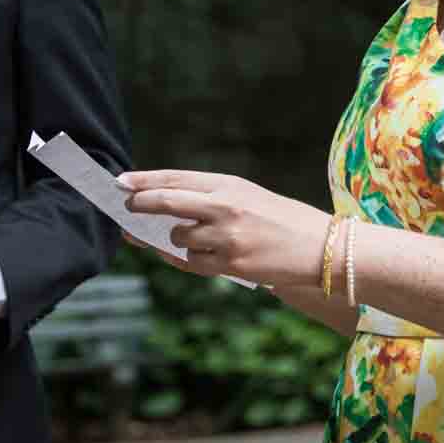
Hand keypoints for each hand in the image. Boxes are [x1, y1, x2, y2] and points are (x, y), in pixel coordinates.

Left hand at [119, 169, 328, 287]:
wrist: (322, 248)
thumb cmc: (281, 219)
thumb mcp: (247, 194)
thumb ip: (209, 196)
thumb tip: (163, 201)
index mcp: (227, 184)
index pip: (175, 178)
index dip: (144, 180)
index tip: (121, 183)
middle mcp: (224, 206)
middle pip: (166, 202)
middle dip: (141, 205)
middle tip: (128, 208)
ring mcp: (227, 236)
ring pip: (178, 237)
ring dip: (178, 240)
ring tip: (202, 239)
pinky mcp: (231, 264)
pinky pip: (192, 262)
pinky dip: (190, 260)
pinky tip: (202, 255)